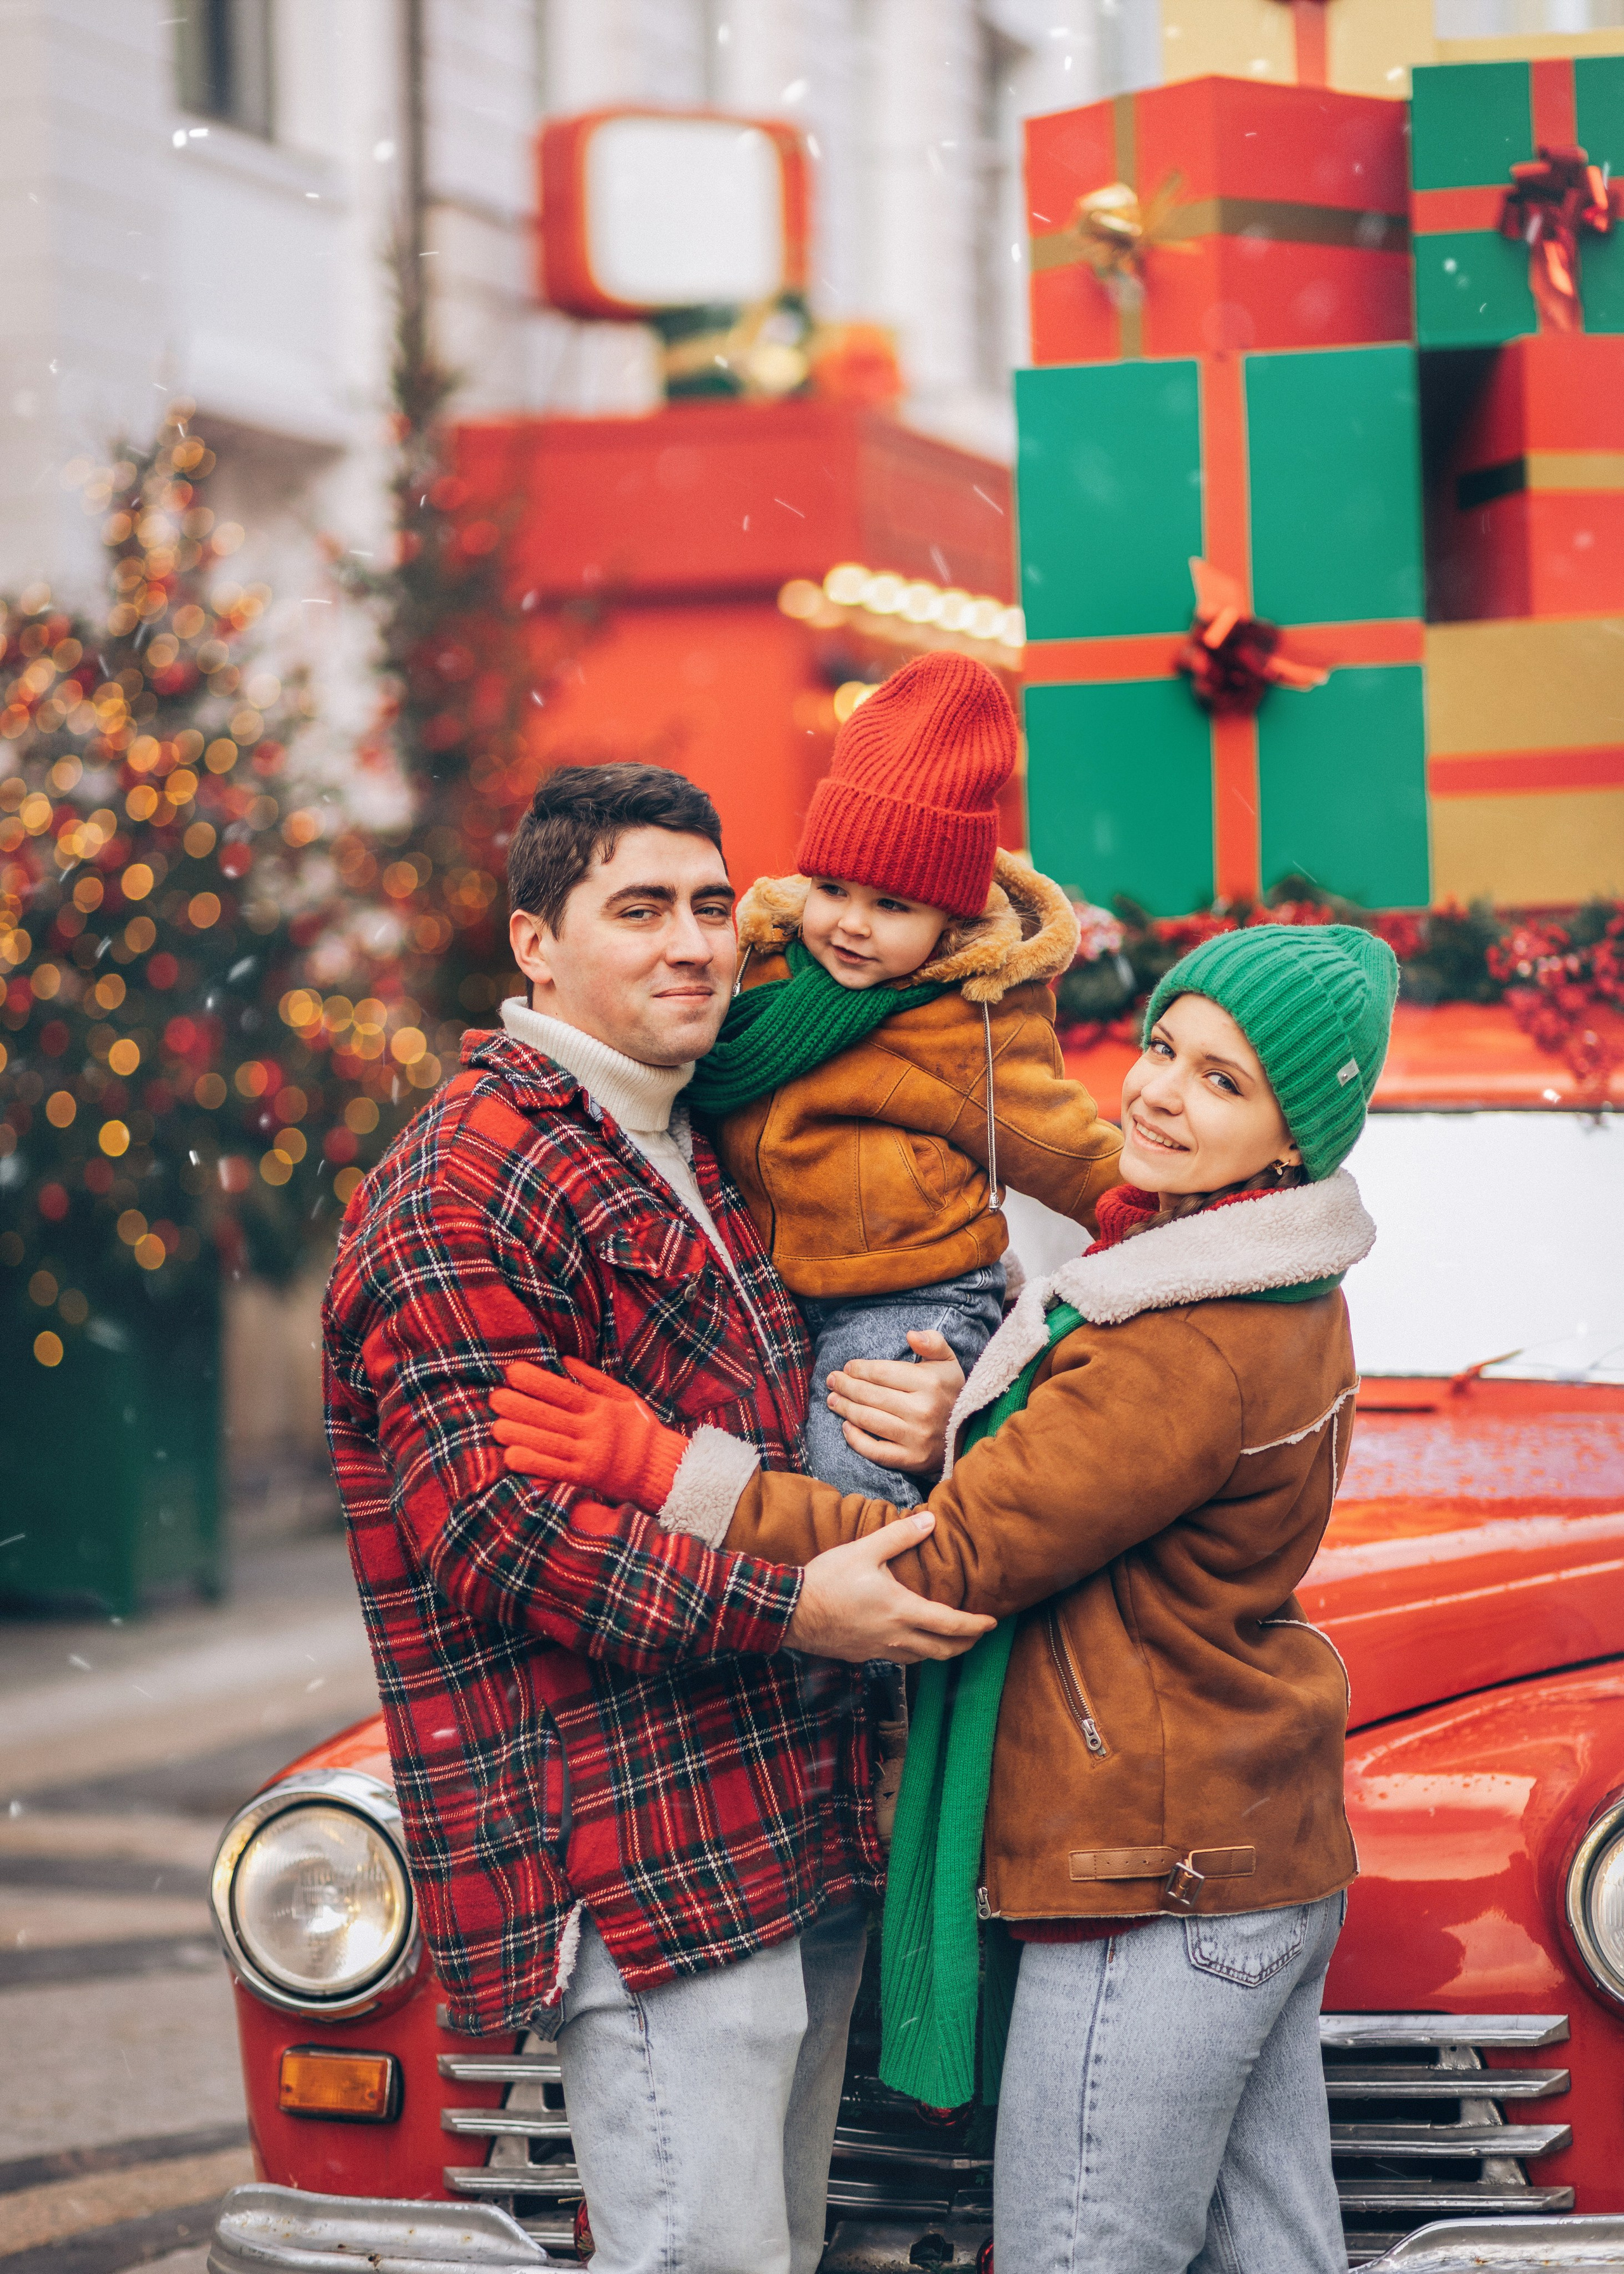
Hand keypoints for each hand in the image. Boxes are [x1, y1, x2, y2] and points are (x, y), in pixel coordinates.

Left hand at [491, 1358, 687, 1509]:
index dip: (537, 1381)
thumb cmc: (640, 1429)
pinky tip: (511, 1456)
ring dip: (519, 1434)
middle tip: (495, 1398)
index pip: (564, 1391)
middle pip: (551, 1416)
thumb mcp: (624, 1397)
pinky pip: (555, 1470)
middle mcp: (594, 1430)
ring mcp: (590, 1455)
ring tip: (496, 1426)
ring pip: (548, 1443)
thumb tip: (565, 1360)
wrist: (661, 1468)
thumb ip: (594, 1379)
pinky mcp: (587, 1479)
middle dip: (519, 1406)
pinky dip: (532, 1463)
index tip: (512, 1372)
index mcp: (601, 1408)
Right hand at [786, 1512, 994, 1663]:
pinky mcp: (864, 1655)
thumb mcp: (865, 1550)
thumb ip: (900, 1536)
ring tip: (950, 1638)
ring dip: (942, 1650)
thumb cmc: (828, 1579)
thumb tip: (930, 1520)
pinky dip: (916, 1652)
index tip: (992, 1623)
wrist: (791, 1611)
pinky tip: (911, 1640)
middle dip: (966, 1644)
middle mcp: (897, 1636)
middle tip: (978, 1635)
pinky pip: (899, 1658)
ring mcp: (880, 1650)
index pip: (952, 1625)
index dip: (976, 1626)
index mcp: (902, 1610)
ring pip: (922, 1658)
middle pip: (943, 1650)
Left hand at [826, 1329, 964, 1475]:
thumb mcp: (948, 1363)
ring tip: (832, 1400)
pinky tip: (846, 1427)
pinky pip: (875, 1450)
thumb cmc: (950, 1394)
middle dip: (846, 1386)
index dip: (859, 1369)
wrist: (967, 1437)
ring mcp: (916, 1437)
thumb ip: (933, 1342)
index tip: (847, 1368)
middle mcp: (923, 1410)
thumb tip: (910, 1335)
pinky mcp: (911, 1459)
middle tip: (832, 1381)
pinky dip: (856, 1439)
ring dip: (844, 1408)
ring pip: (868, 1420)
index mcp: (930, 1383)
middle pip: (871, 1395)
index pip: (882, 1373)